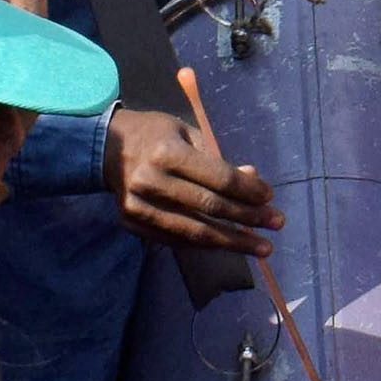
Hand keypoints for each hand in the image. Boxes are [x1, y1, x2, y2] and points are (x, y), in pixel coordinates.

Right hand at [111, 105, 279, 250]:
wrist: (104, 148)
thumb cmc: (154, 134)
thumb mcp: (187, 133)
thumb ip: (218, 158)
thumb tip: (253, 178)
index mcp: (167, 153)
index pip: (218, 178)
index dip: (248, 190)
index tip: (270, 197)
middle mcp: (151, 182)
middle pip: (210, 208)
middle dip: (248, 218)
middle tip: (277, 224)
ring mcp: (140, 208)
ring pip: (196, 232)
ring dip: (234, 242)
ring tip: (262, 247)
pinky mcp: (133, 225)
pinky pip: (178, 240)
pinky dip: (207, 244)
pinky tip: (230, 244)